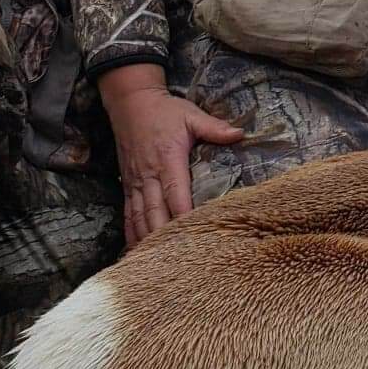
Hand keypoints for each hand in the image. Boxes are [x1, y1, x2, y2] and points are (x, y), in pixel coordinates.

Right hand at [100, 64, 243, 246]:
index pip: (176, 194)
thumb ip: (214, 128)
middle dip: (164, 238)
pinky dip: (132, 234)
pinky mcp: (128, 185)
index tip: (193, 236)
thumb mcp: (191, 114)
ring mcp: (136, 182)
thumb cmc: (164, 111)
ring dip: (147, 241)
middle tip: (177, 263)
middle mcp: (149, 175)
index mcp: (168, 159)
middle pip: (155, 213)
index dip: (182, 216)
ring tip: (157, 265)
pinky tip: (136, 251)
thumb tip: (240, 134)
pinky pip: (128, 214)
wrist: (130, 103)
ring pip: (140, 218)